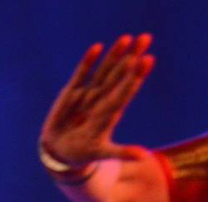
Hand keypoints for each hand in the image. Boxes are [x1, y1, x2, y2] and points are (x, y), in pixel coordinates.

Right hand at [40, 34, 154, 165]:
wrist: (60, 150)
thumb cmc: (84, 152)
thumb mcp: (102, 154)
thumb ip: (121, 152)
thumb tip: (145, 158)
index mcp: (110, 112)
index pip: (126, 92)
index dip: (135, 77)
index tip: (147, 61)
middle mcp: (102, 100)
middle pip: (119, 75)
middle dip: (131, 58)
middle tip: (145, 38)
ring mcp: (88, 94)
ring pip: (103, 71)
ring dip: (114, 55)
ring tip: (126, 38)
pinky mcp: (71, 92)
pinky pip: (81, 74)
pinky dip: (87, 62)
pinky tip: (97, 47)